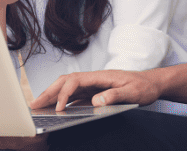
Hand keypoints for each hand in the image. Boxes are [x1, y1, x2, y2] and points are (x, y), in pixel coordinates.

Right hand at [30, 70, 160, 111]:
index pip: (75, 81)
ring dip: (52, 95)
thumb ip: (115, 96)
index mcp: (101, 76)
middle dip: (49, 91)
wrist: (152, 84)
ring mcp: (93, 85)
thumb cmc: (143, 87)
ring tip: (38, 107)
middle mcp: (94, 79)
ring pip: (67, 87)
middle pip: (66, 81)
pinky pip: (74, 95)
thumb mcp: (133, 93)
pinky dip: (62, 101)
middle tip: (34, 105)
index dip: (64, 93)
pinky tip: (55, 109)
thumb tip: (95, 101)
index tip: (59, 108)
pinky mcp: (94, 91)